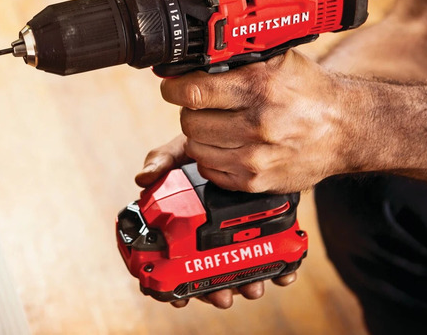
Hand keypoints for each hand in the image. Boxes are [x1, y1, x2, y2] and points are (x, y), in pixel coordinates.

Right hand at [135, 135, 297, 308]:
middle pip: (204, 274)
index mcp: (183, 220)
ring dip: (243, 286)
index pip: (171, 259)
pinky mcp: (265, 229)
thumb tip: (142, 179)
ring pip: (237, 270)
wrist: (257, 130)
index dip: (171, 281)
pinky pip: (271, 256)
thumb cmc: (211, 143)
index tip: (177, 297)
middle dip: (211, 292)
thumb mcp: (185, 150)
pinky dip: (278, 269)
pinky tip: (284, 273)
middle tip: (220, 297)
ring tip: (252, 288)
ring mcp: (236, 233)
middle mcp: (207, 233)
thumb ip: (163, 161)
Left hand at [159, 50, 346, 193]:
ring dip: (200, 136)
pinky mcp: (256, 182)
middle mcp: (258, 124)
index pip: (192, 92)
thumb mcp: (278, 60)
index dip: (174, 88)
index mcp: (259, 88)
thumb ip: (236, 58)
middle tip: (206, 106)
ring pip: (195, 148)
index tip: (173, 87)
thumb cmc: (309, 91)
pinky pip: (209, 171)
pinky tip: (229, 145)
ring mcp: (256, 158)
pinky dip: (212, 158)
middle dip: (191, 111)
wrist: (348, 129)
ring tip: (219, 125)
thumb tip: (190, 60)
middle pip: (189, 121)